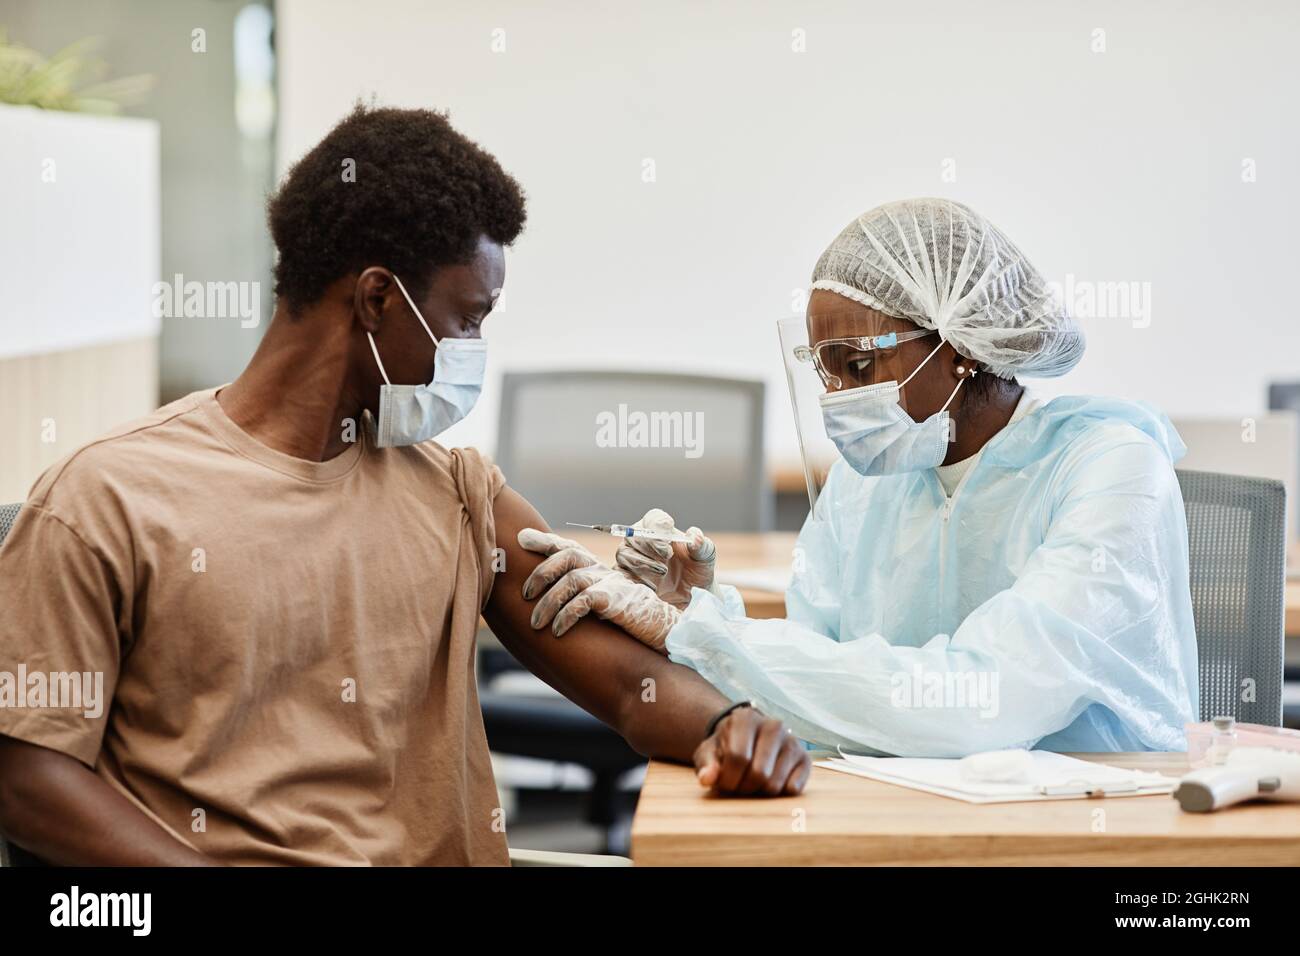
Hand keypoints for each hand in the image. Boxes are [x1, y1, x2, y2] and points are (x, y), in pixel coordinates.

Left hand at [518, 528, 680, 649]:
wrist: (663, 632)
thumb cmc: (628, 622)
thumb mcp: (601, 606)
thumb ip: (580, 598)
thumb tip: (544, 605)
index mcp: (598, 569)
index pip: (568, 547)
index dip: (545, 541)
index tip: (521, 538)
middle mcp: (603, 571)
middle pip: (567, 556)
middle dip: (540, 572)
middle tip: (524, 595)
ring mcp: (610, 584)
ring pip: (570, 580)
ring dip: (548, 603)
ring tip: (536, 624)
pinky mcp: (616, 601)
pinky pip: (583, 602)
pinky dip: (565, 616)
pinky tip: (557, 631)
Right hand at [614, 508, 716, 608]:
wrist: (692, 596)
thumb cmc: (697, 570)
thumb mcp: (705, 557)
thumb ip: (701, 545)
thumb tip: (694, 537)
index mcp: (660, 529)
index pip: (653, 518)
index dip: (658, 525)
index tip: (670, 538)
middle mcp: (642, 541)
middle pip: (633, 534)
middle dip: (650, 544)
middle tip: (668, 555)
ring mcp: (631, 559)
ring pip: (624, 553)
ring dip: (643, 562)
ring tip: (663, 572)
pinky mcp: (626, 578)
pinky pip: (620, 575)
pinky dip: (634, 579)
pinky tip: (652, 586)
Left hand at [693, 707, 810, 795]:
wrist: (747, 741)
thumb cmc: (725, 749)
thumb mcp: (709, 754)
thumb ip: (706, 765)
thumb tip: (706, 779)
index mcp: (746, 719)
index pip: (737, 757)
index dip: (727, 778)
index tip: (723, 782)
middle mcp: (773, 725)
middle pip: (758, 773)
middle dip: (744, 787)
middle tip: (738, 785)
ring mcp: (792, 740)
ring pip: (775, 784)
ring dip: (760, 792)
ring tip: (752, 781)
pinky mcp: (805, 758)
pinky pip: (793, 789)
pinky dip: (779, 794)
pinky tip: (770, 781)